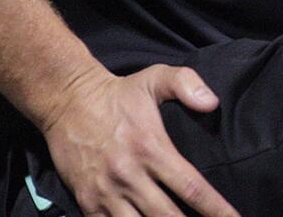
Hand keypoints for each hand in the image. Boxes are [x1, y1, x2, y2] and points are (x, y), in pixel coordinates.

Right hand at [41, 64, 240, 216]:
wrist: (67, 101)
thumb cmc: (118, 93)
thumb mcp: (154, 78)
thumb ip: (186, 84)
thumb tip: (212, 103)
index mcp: (151, 148)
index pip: (191, 187)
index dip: (216, 209)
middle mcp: (130, 175)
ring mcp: (107, 192)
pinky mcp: (88, 201)